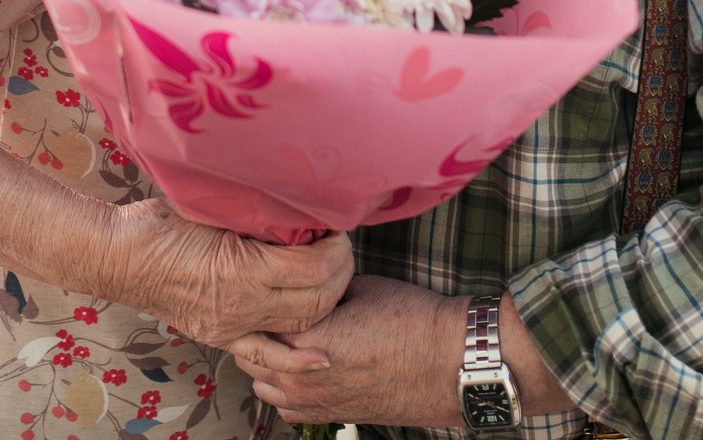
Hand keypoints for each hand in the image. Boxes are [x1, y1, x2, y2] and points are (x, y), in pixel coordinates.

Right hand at [99, 199, 353, 348]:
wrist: (119, 257)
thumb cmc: (160, 224)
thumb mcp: (213, 208)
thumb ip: (255, 215)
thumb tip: (295, 206)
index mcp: (242, 269)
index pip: (312, 268)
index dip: (335, 249)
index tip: (337, 228)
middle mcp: (242, 305)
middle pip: (315, 301)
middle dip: (340, 274)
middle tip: (342, 249)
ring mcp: (232, 326)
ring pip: (299, 325)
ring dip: (326, 302)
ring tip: (332, 277)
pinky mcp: (222, 335)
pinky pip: (266, 354)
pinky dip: (297, 359)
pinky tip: (321, 357)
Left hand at [229, 275, 466, 427]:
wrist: (451, 364)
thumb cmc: (413, 321)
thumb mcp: (361, 288)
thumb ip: (322, 292)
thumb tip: (303, 285)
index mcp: (306, 340)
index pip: (256, 322)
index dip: (260, 301)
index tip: (266, 286)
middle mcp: (302, 379)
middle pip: (251, 357)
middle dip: (258, 333)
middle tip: (273, 309)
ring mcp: (316, 403)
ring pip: (263, 387)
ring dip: (268, 363)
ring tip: (288, 339)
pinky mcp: (333, 417)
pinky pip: (287, 409)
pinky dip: (285, 391)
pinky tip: (302, 369)